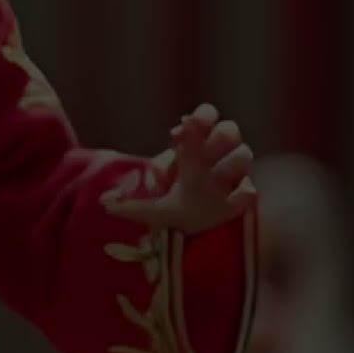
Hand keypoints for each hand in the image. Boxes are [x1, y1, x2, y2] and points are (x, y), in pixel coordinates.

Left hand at [102, 103, 255, 233]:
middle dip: (220, 135)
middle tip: (203, 147)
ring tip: (214, 177)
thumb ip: (130, 204)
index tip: (188, 121)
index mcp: (195, 151)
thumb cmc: (177, 210)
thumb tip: (103, 203)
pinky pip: (250, 190)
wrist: (200, 236)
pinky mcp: (244, 199)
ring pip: (243, 154)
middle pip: (230, 131)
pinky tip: (233, 196)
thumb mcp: (152, 209)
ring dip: (229, 161)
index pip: (205, 120)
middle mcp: (218, 158)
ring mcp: (234, 177)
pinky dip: (242, 192)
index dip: (203, 116)